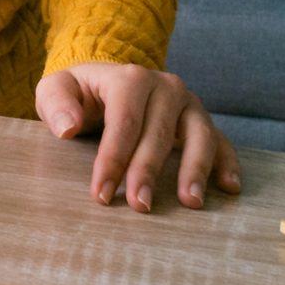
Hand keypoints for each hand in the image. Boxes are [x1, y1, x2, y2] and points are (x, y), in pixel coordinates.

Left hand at [34, 63, 241, 211]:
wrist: (105, 82)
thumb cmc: (79, 93)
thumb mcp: (55, 90)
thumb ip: (56, 104)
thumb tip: (67, 127)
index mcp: (130, 78)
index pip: (124, 123)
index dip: (113, 159)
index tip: (101, 193)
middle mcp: (166, 87)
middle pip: (159, 134)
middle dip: (148, 172)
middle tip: (140, 206)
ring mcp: (188, 103)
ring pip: (199, 136)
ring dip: (196, 170)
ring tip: (191, 203)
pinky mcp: (201, 120)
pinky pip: (221, 140)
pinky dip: (228, 162)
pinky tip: (229, 187)